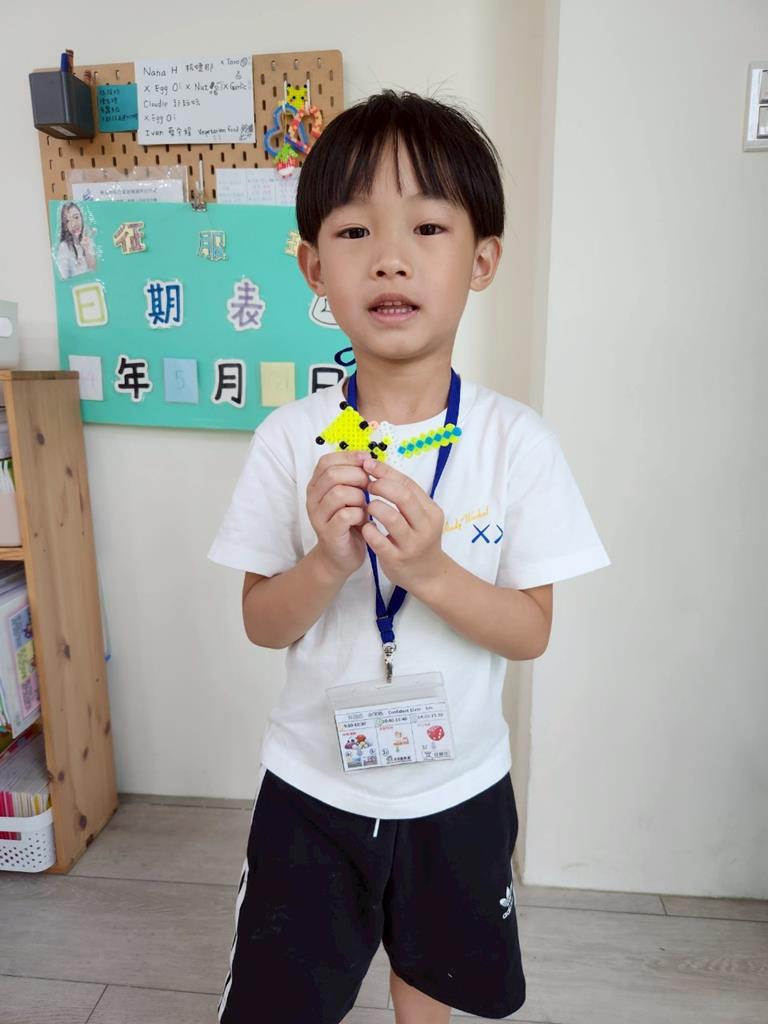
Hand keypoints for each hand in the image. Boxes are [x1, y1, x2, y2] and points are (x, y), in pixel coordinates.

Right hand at [306, 450, 369, 578]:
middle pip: (332, 474)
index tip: (366, 461)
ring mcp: (318, 517)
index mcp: (317, 486)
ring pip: (339, 493)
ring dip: (359, 496)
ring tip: (365, 505)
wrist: (341, 556)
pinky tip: (364, 519)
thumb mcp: (351, 494)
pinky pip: (345, 515)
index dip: (348, 457)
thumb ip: (354, 476)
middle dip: (357, 476)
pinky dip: (359, 514)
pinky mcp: (329, 533)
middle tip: (369, 486)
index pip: (326, 462)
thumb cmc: (349, 522)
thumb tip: (367, 458)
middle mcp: (313, 499)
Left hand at [361, 455, 447, 592]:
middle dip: (381, 486)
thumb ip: (404, 496)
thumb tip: (378, 468)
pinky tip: (366, 527)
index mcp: (431, 511)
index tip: (369, 465)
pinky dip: (368, 529)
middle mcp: (425, 526)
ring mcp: (411, 544)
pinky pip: (379, 540)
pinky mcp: (397, 559)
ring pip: (391, 517)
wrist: (428, 575)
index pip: (408, 484)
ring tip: (367, 506)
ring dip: (374, 507)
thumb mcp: (420, 517)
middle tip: (367, 485)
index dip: (386, 472)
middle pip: (403, 497)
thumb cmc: (418, 539)